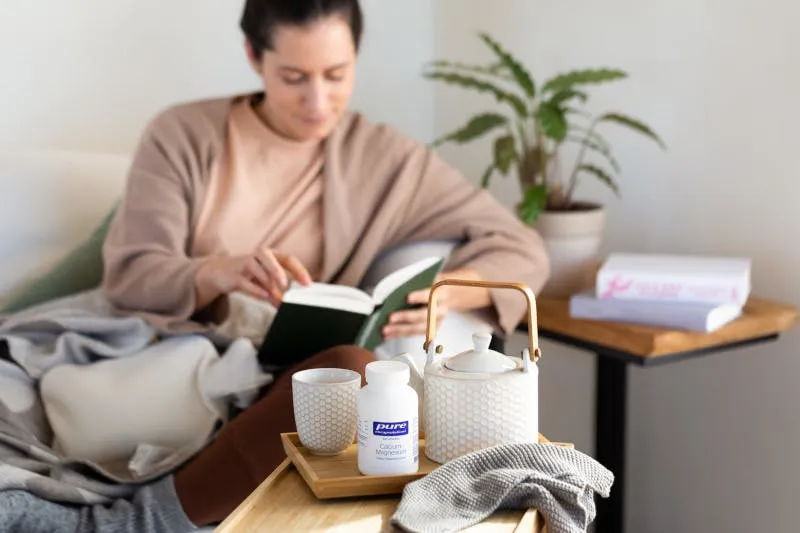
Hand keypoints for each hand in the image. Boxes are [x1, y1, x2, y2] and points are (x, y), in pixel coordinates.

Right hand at [195, 249, 311, 308]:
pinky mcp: (234, 274)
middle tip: (286, 285)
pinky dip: (255, 289)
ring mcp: (245, 263)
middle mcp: (258, 256)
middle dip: (278, 271)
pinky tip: (264, 295)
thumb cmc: (247, 274)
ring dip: (267, 282)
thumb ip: (275, 293)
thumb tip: (286, 306)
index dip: (299, 270)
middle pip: (270, 257)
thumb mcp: (263, 282)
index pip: (288, 259)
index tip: (307, 283)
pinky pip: (245, 280)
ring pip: (256, 267)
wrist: (220, 272)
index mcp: (271, 256)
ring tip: (274, 294)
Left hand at [382, 285, 449, 338]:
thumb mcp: (424, 281)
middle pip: (424, 315)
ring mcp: (436, 323)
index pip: (431, 294)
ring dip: (400, 330)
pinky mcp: (430, 331)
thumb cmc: (428, 286)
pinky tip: (388, 335)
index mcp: (440, 294)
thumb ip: (413, 285)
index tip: (407, 297)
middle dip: (406, 317)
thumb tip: (390, 292)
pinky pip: (414, 334)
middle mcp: (441, 310)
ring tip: (385, 330)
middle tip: (390, 318)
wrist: (442, 296)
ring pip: (418, 329)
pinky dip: (399, 335)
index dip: (419, 296)